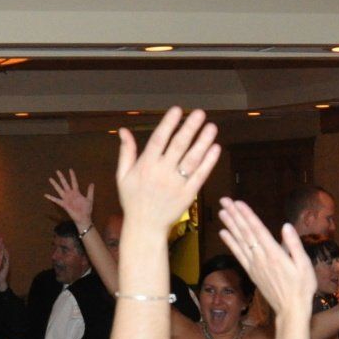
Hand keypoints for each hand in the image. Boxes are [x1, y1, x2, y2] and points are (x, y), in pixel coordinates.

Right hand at [44, 171, 96, 230]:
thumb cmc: (86, 209)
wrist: (84, 218)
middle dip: (61, 177)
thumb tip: (92, 183)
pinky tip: (46, 195)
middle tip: (57, 171)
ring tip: (50, 179)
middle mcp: (70, 194)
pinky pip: (56, 200)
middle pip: (65, 183)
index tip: (70, 169)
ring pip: (59, 189)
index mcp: (76, 192)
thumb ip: (90, 191)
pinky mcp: (64, 204)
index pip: (74, 182)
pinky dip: (51, 198)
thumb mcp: (89, 199)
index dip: (72, 176)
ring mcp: (66, 199)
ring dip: (55, 184)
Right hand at [114, 108, 219, 229]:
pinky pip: (200, 176)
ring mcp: (176, 184)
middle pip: (178, 146)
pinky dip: (209, 162)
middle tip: (200, 113)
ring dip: (203, 142)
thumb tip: (123, 130)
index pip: (158, 139)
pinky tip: (215, 148)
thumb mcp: (123, 176)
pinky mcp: (188, 195)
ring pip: (192, 159)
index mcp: (145, 166)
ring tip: (212, 127)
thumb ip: (126, 152)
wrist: (145, 227)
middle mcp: (161, 173)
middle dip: (189, 128)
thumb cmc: (133, 200)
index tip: (177, 110)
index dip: (168, 124)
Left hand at [218, 200, 316, 322]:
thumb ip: (294, 245)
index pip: (258, 230)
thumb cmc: (302, 287)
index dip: (247, 215)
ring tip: (221, 212)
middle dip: (235, 215)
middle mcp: (261, 258)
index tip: (238, 203)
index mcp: (275, 254)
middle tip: (224, 201)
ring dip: (230, 225)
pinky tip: (223, 233)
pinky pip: (238, 254)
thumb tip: (286, 226)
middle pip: (245, 233)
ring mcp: (254, 265)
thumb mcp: (305, 265)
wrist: (291, 310)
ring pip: (239, 241)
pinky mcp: (251, 272)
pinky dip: (230, 243)